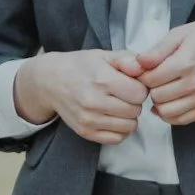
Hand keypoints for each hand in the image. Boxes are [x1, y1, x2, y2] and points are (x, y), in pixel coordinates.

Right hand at [13, 50, 148, 144]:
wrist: (50, 81)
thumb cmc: (80, 67)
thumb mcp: (104, 55)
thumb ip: (127, 60)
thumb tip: (143, 70)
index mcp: (102, 80)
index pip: (140, 94)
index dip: (139, 88)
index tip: (131, 84)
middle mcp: (94, 102)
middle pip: (135, 111)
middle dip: (134, 102)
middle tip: (123, 95)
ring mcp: (89, 120)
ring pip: (129, 127)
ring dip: (128, 117)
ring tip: (118, 105)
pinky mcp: (85, 132)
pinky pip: (116, 139)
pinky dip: (119, 130)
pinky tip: (113, 118)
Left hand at [135, 16, 194, 126]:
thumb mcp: (181, 34)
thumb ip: (158, 50)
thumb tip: (138, 63)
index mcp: (186, 62)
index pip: (150, 80)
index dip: (143, 75)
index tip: (146, 69)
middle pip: (157, 97)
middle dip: (150, 89)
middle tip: (154, 79)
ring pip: (167, 112)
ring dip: (159, 103)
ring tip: (162, 90)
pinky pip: (182, 120)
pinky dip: (170, 115)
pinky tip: (169, 103)